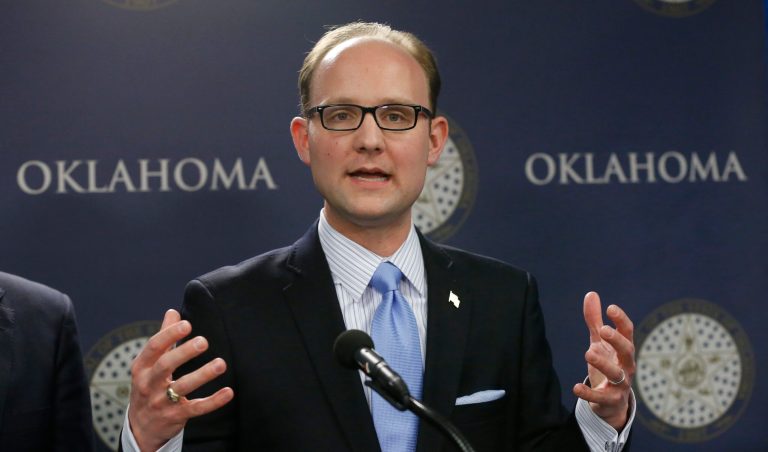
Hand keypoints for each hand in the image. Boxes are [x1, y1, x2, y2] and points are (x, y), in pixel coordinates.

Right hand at [128, 309, 233, 450]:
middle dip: (184, 353)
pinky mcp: (176, 416)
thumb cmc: (148, 386)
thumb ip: (163, 338)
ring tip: (221, 364)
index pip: (154, 348)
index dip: (169, 335)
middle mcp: (149, 384)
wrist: (140, 428)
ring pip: (182, 387)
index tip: (186, 324)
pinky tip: (228, 392)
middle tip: (203, 341)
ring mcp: (162, 402)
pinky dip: (213, 401)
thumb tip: (172, 312)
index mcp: (142, 367)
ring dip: (202, 375)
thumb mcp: (148, 364)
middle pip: (165, 366)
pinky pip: (196, 408)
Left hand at [572, 292, 634, 430]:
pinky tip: (575, 387)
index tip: (610, 308)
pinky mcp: (611, 400)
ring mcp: (621, 383)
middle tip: (603, 330)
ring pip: (617, 374)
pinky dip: (589, 393)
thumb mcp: (599, 342)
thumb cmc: (608, 365)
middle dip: (617, 340)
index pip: (628, 332)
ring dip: (603, 363)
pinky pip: (601, 397)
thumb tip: (591, 293)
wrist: (611, 402)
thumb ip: (595, 321)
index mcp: (624, 349)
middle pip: (628, 351)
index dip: (621, 320)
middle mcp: (626, 365)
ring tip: (588, 353)